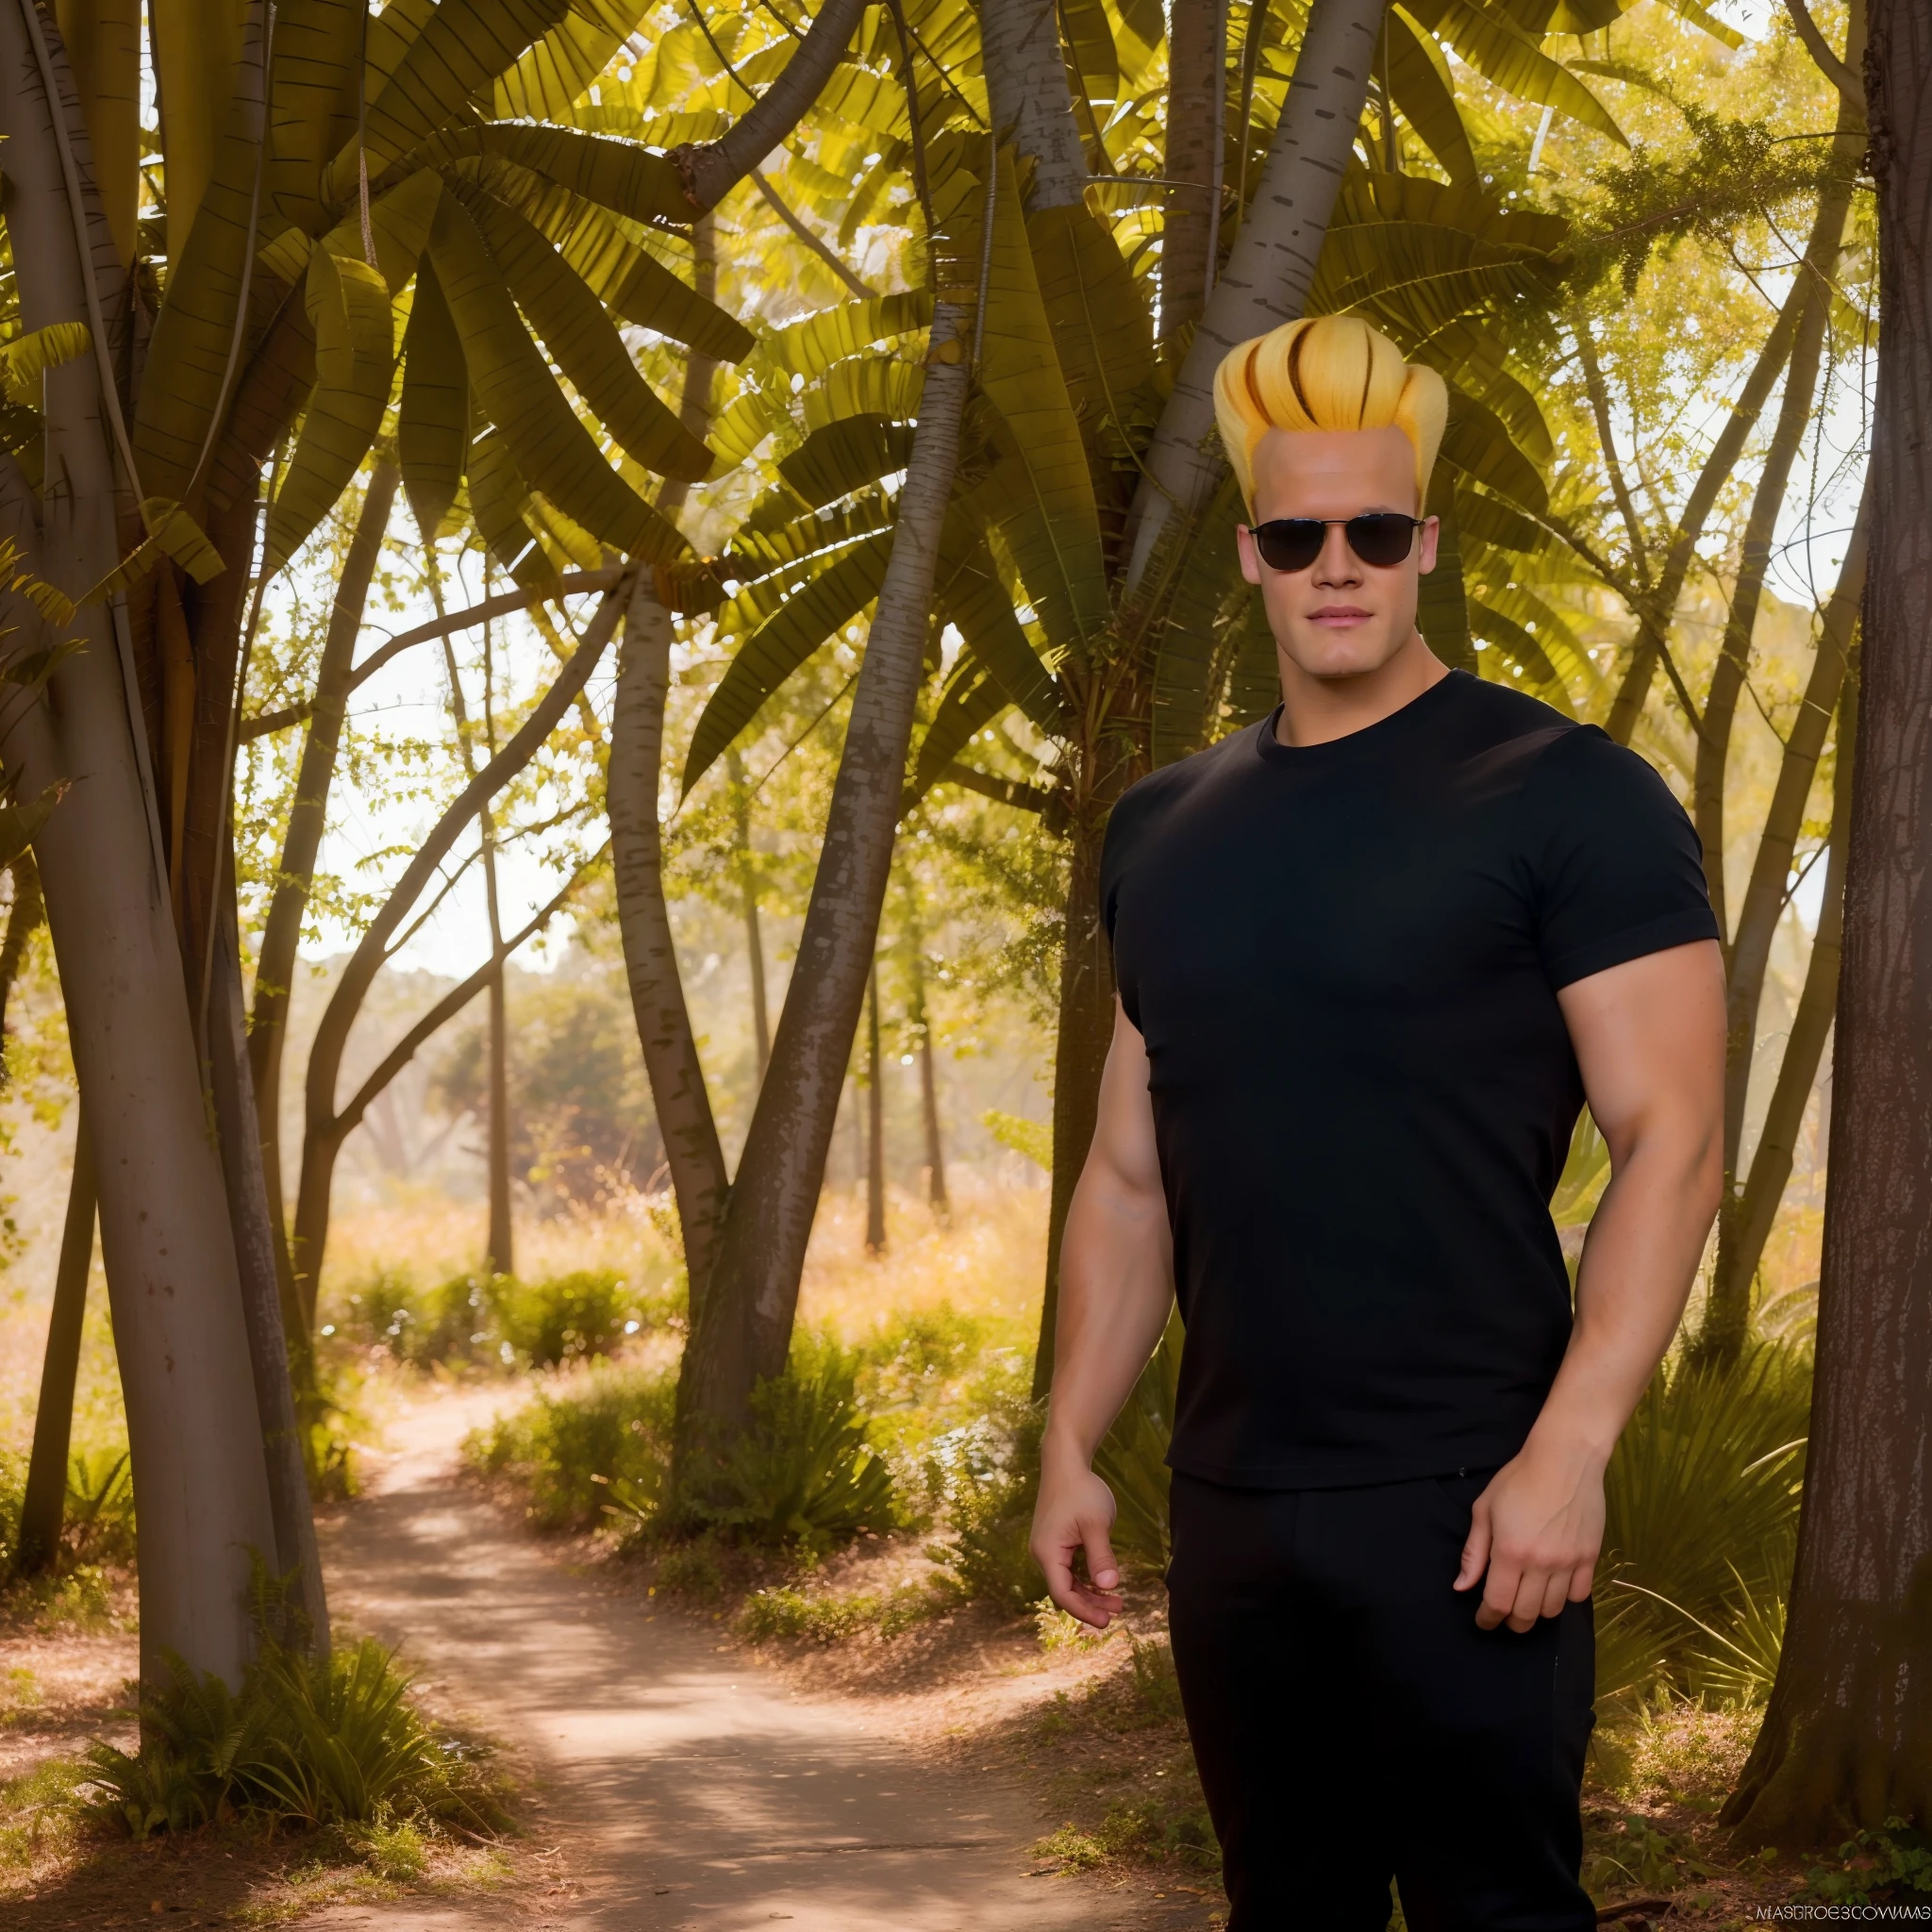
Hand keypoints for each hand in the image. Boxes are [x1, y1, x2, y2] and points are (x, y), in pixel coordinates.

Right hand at [1031, 1449, 1124, 1628]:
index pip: (1063, 1593)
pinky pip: (1069, 1568)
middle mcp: (1043, 1553)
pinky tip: (1104, 1582)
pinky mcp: (1055, 1541)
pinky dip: (1086, 1578)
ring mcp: (1048, 1547)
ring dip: (1090, 1592)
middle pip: (1065, 1590)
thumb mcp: (1096, 1524)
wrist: (1065, 1463)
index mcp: (1048, 1552)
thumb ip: (1102, 1557)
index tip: (1106, 1621)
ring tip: (1117, 1601)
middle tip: (1118, 1611)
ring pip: (1067, 1580)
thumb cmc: (1081, 1491)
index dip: (1084, 1610)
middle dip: (1090, 1604)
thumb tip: (1110, 1588)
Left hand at [1452, 1437, 1605, 1632]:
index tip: (1483, 1621)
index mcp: (1509, 1553)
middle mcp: (1540, 1564)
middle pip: (1526, 1614)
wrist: (1564, 1460)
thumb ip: (1474, 1552)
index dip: (1488, 1619)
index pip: (1497, 1603)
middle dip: (1511, 1622)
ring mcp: (1568, 1563)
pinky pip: (1579, 1595)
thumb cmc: (1518, 1480)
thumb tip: (1462, 1587)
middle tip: (1505, 1615)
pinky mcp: (1590, 1558)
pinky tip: (1555, 1587)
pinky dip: (1565, 1598)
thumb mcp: (1485, 1510)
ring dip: (1537, 1612)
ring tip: (1528, 1600)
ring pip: (1553, 1610)